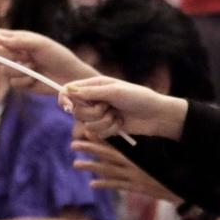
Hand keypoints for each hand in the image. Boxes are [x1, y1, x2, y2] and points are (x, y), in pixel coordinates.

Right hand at [0, 29, 97, 93]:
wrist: (70, 76)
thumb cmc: (58, 56)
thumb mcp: (40, 44)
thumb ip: (18, 41)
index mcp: (20, 40)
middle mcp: (16, 54)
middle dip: (7, 56)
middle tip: (22, 56)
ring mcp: (18, 69)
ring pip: (4, 70)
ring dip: (20, 70)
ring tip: (34, 67)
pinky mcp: (21, 83)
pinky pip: (13, 83)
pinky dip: (25, 81)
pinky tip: (36, 78)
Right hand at [59, 76, 188, 139]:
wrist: (155, 115)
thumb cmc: (138, 97)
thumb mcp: (114, 92)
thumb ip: (91, 92)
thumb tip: (68, 90)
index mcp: (95, 85)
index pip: (69, 90)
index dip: (64, 98)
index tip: (68, 106)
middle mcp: (94, 99)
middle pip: (76, 111)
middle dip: (92, 113)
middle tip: (108, 107)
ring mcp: (99, 114)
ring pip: (86, 125)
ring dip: (103, 122)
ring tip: (117, 115)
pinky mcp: (105, 127)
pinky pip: (97, 134)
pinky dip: (110, 130)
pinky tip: (121, 123)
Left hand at [71, 135, 182, 203]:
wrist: (180, 183)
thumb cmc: (169, 163)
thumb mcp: (155, 150)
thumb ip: (142, 143)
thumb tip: (127, 131)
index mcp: (137, 151)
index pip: (115, 142)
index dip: (100, 136)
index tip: (87, 130)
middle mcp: (132, 163)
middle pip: (107, 155)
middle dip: (90, 149)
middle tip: (73, 144)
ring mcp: (132, 176)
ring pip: (107, 170)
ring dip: (91, 167)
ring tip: (76, 164)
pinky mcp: (134, 187)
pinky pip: (116, 185)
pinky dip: (104, 184)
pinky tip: (93, 184)